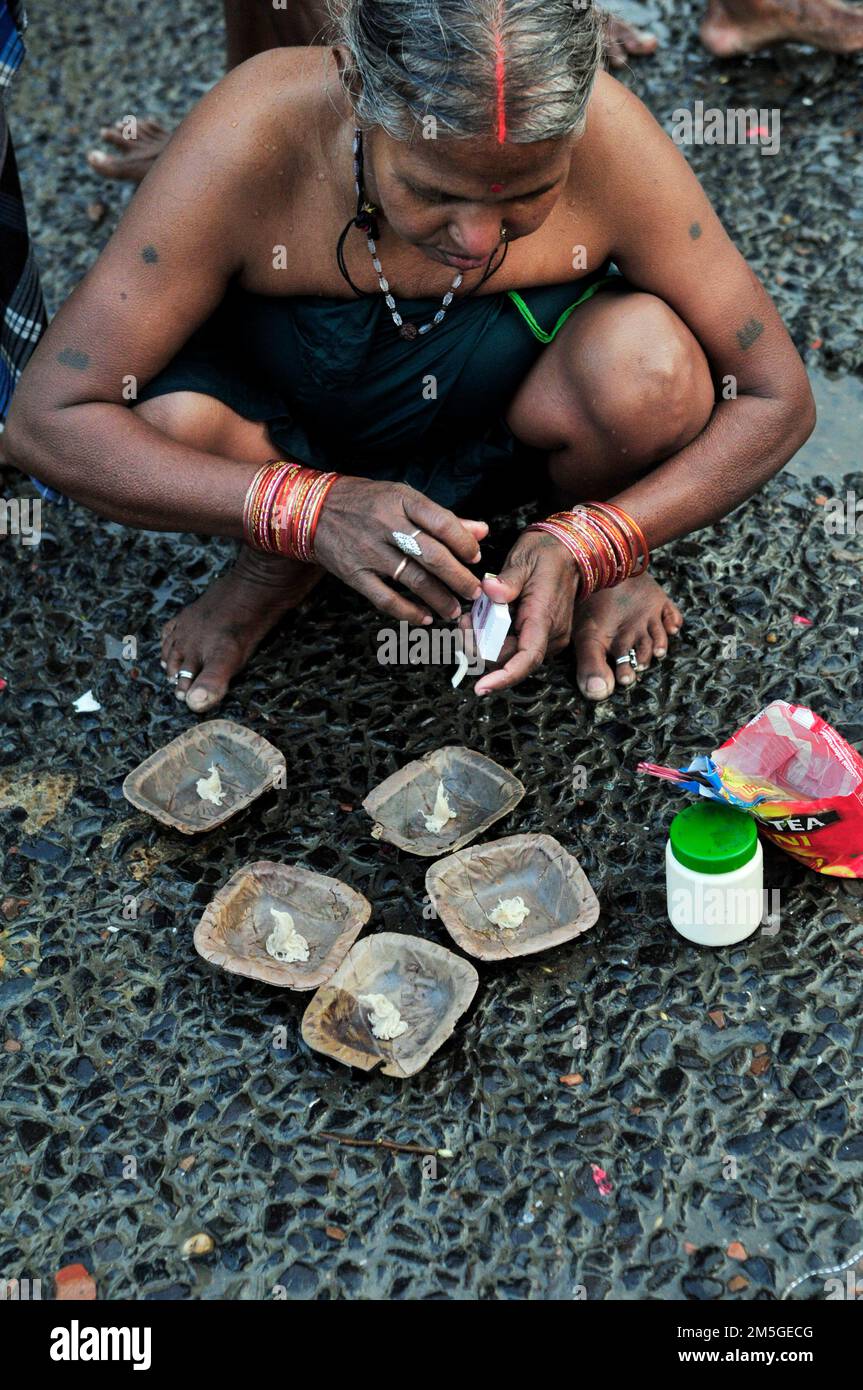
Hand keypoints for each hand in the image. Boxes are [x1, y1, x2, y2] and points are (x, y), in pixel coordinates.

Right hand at [313, 477, 486, 623]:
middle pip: (432, 556)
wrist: (312, 510)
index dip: (464, 543)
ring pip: (413, 580)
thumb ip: (443, 517)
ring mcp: (368, 551)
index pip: (442, 522)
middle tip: (473, 593)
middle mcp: (385, 524)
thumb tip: (482, 530)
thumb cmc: (366, 502)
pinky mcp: (354, 574)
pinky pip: (385, 599)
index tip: (476, 558)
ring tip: (454, 611)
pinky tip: (424, 618)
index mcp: (401, 500)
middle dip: (458, 578)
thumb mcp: (403, 498)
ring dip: (439, 599)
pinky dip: (407, 612)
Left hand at [472, 530, 578, 694]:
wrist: (569, 552)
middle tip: (463, 623)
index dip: (504, 676)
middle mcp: (550, 636)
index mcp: (544, 619)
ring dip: (485, 642)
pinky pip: (514, 646)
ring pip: (509, 655)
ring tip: (470, 618)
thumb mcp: (524, 560)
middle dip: (480, 648)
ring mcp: (547, 638)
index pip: (527, 658)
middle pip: (509, 659)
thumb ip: (506, 580)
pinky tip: (483, 620)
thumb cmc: (547, 555)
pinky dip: (494, 638)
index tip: (482, 687)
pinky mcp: (541, 636)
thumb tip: (489, 591)